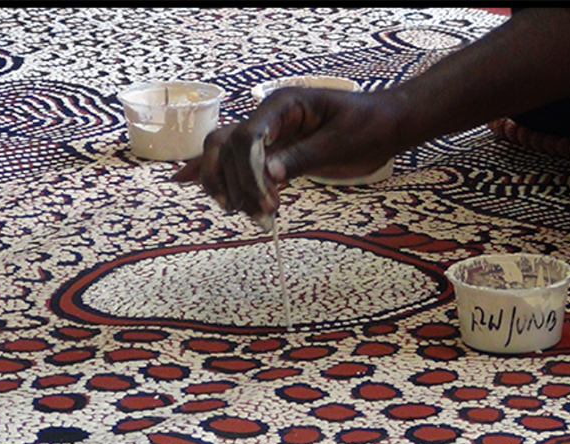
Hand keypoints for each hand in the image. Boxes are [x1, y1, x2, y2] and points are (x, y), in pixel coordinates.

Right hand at [172, 87, 399, 219]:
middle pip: (226, 145)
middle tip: (259, 213)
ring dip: (225, 185)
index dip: (250, 170)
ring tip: (246, 213)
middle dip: (235, 182)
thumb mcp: (341, 142)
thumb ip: (304, 157)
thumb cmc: (369, 126)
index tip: (267, 200)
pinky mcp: (269, 152)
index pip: (248, 134)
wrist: (385, 126)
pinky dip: (214, 173)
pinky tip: (184, 181)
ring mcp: (265, 134)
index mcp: (284, 104)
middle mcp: (267, 117)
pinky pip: (234, 161)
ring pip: (222, 153)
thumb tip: (268, 175)